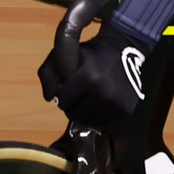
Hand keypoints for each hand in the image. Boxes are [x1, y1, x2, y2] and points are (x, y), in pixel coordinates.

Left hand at [38, 17, 152, 126]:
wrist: (124, 49)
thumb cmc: (89, 53)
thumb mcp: (64, 54)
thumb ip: (48, 73)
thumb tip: (50, 99)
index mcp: (89, 76)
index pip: (62, 101)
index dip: (61, 95)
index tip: (67, 87)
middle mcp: (105, 92)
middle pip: (74, 114)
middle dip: (72, 105)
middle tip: (78, 93)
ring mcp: (117, 103)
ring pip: (88, 122)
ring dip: (84, 112)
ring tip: (89, 97)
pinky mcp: (126, 111)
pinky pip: (102, 124)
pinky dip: (98, 116)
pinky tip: (101, 101)